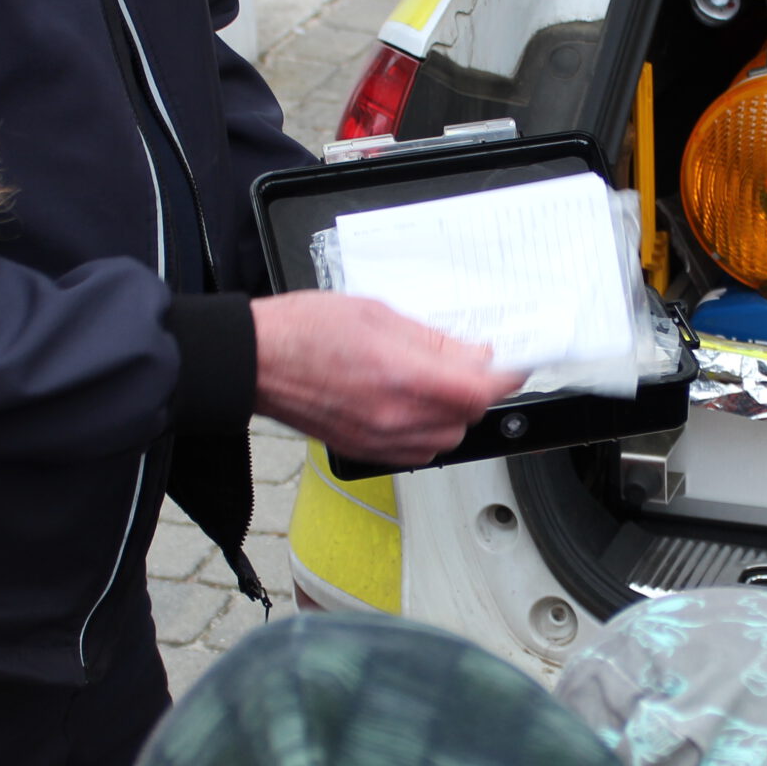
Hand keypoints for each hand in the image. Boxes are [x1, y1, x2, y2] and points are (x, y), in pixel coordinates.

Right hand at [251, 291, 525, 466]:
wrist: (255, 361)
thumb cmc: (302, 331)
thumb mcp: (378, 313)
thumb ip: (433, 340)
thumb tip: (475, 355)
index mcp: (402, 377)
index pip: (479, 390)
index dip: (505, 376)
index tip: (511, 365)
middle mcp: (395, 417)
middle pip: (467, 418)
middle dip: (474, 392)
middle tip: (464, 365)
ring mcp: (380, 440)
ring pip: (446, 440)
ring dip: (451, 414)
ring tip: (430, 383)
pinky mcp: (366, 452)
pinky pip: (418, 452)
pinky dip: (426, 431)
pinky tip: (409, 404)